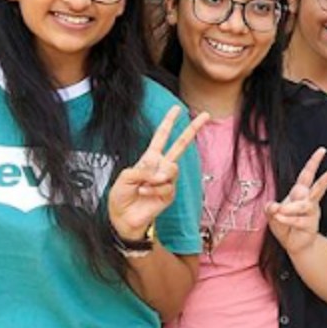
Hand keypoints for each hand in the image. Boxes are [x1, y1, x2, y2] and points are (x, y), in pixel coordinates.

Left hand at [108, 106, 209, 239]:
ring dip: (157, 177)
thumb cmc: (121, 197)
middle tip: (206, 115)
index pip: (161, 136)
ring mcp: (167, 179)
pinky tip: (145, 194)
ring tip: (143, 186)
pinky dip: (154, 189)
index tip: (177, 109)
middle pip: (181, 144)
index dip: (168, 122)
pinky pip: (167, 186)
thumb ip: (142, 170)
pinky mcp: (170, 193)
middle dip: (193, 129)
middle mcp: (161, 166)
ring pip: (172, 168)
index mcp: (149, 158)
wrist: (124, 218)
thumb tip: (161, 173)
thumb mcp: (125, 177)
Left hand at [266, 147, 326, 255]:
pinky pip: (297, 220)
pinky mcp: (310, 225)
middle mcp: (309, 200)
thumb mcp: (272, 215)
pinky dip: (286, 219)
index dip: (314, 162)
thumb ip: (270, 209)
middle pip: (320, 186)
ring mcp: (311, 213)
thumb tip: (273, 206)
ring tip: (280, 211)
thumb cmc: (284, 225)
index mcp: (301, 192)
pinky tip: (279, 217)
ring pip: (303, 206)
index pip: (307, 174)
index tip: (322, 150)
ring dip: (290, 208)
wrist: (294, 245)